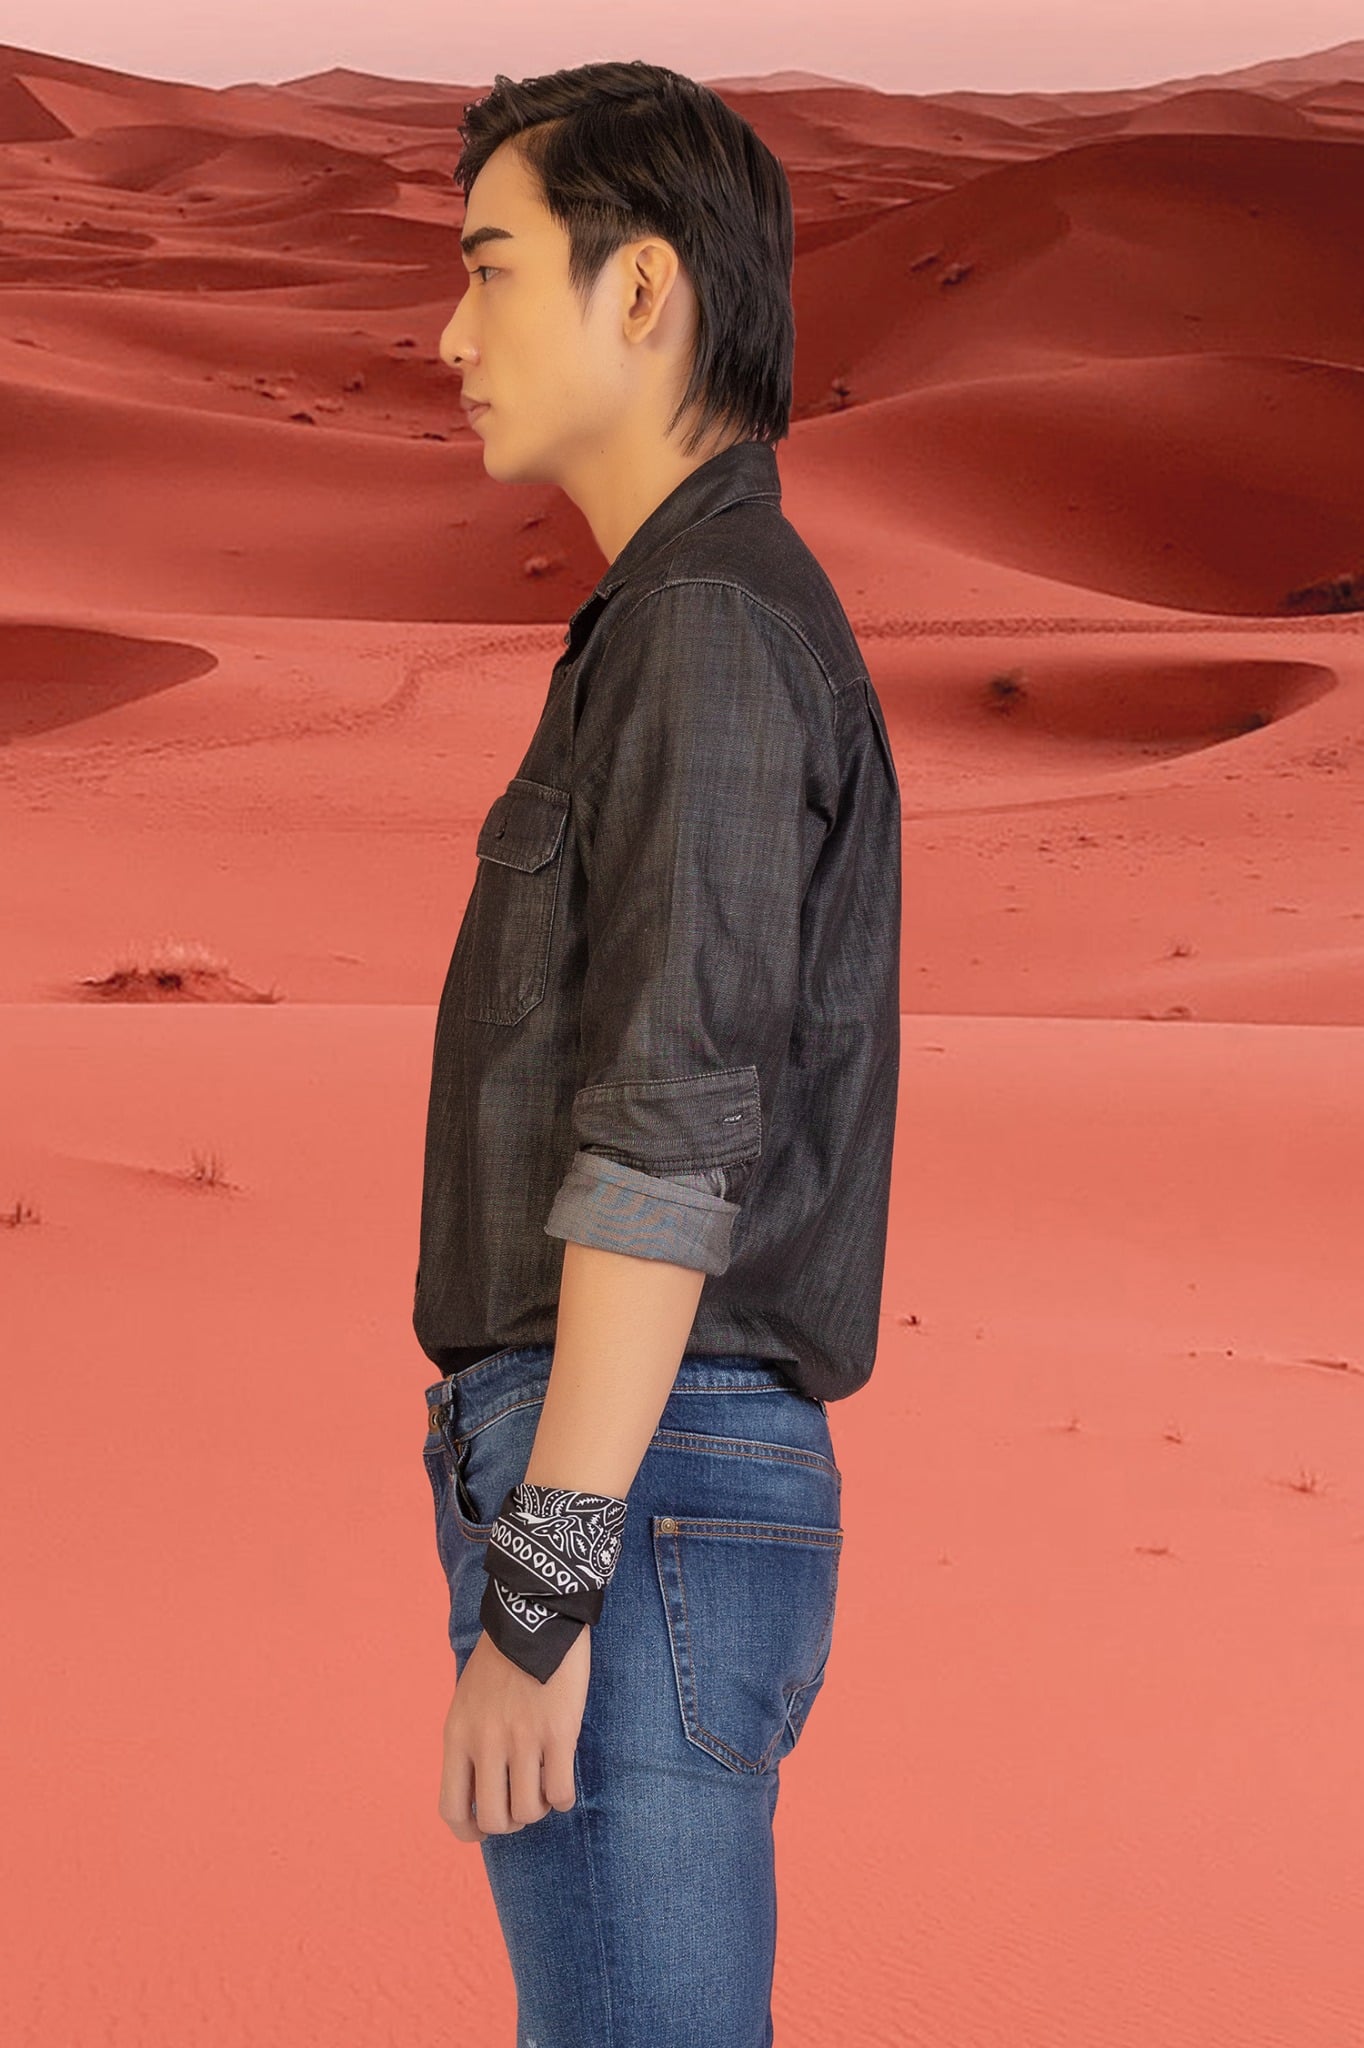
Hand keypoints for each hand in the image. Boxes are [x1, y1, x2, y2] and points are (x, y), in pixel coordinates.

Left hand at [438, 1622, 590, 1843]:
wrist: (537, 1614)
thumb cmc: (502, 1658)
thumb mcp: (467, 1700)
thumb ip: (470, 1742)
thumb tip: (480, 1789)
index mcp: (457, 1735)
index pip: (452, 1809)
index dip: (469, 1832)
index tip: (484, 1830)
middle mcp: (486, 1743)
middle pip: (494, 1820)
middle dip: (511, 1821)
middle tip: (522, 1803)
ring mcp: (522, 1739)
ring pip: (529, 1811)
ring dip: (539, 1808)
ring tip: (544, 1788)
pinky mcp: (558, 1732)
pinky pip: (560, 1792)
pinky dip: (562, 1798)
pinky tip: (563, 1783)